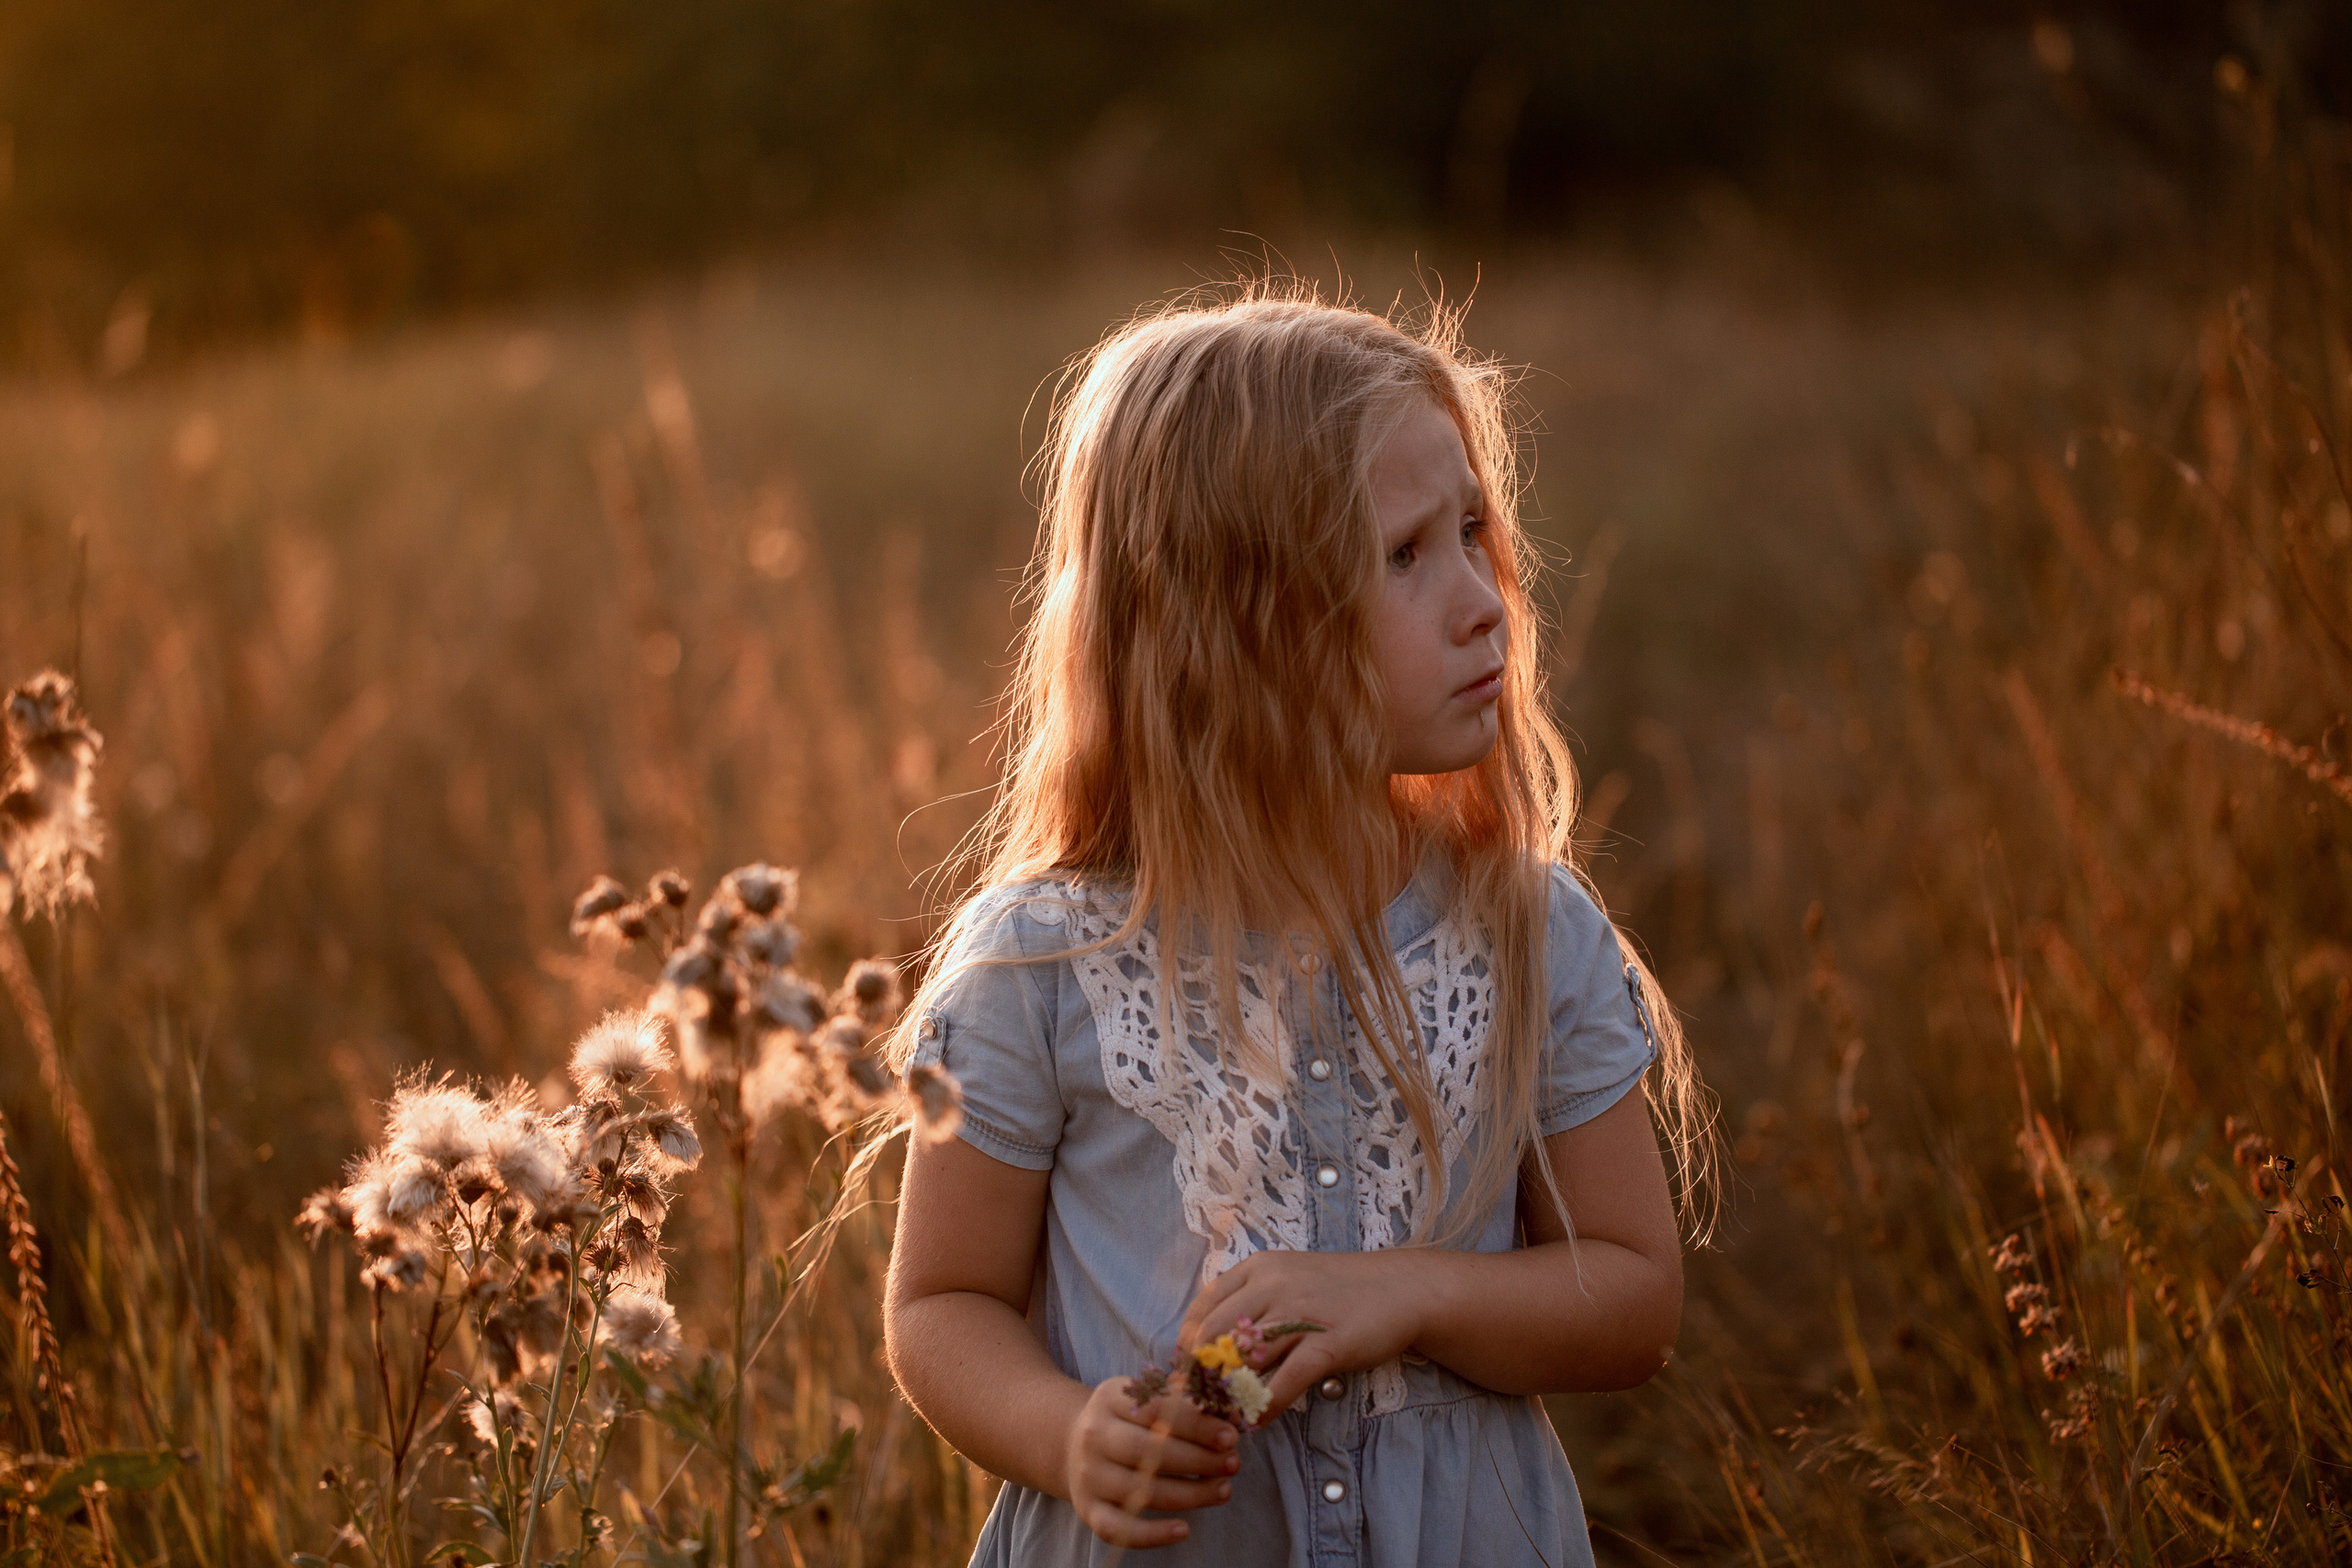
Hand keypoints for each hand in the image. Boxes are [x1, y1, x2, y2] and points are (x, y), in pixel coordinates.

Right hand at [1064, 1375, 1239, 1548]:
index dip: (1197, 1425)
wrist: (1072, 1442)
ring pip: (1142, 1491)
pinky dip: (1152, 1534)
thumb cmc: (1126, 1419)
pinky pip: (1119, 1529)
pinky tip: (1184, 1530)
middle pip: (1149, 1451)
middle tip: (1233, 1463)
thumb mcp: (1146, 1397)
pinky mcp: (1088, 1510)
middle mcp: (1094, 1435)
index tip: (1230, 1436)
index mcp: (1111, 1398)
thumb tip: (1233, 1415)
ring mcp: (1089, 1475)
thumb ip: (1186, 1402)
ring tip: (1224, 1489)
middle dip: (1199, 1460)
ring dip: (1191, 1494)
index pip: (1158, 1409)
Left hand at [1177, 1250, 1433, 1420]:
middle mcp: (1273, 1286)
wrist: (1401, 1288)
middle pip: (1215, 1335)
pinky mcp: (1327, 1344)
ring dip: (1226, 1394)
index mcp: (1259, 1268)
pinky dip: (1265, 1406)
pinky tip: (1256, 1422)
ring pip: (1245, 1360)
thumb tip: (1212, 1336)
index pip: (1204, 1306)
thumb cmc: (1340, 1288)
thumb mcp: (1289, 1277)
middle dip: (1199, 1374)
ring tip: (1217, 1418)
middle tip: (1194, 1402)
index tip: (1181, 1370)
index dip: (1186, 1342)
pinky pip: (1285, 1381)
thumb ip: (1253, 1299)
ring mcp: (1300, 1314)